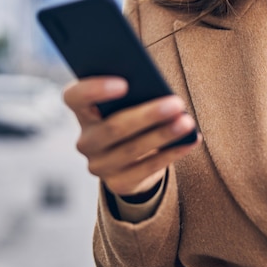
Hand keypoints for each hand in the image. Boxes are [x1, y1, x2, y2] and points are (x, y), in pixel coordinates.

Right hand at [63, 76, 198, 196]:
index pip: (75, 97)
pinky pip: (147, 168)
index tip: (125, 83)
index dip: (95, 89)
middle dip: (148, 115)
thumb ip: (134, 90)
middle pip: (113, 127)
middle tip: (177, 103)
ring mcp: (99, 164)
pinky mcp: (117, 183)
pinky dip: (172, 153)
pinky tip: (191, 140)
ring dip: (163, 135)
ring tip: (187, 122)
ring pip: (132, 149)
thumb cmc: (133, 113)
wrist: (133, 157)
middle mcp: (85, 140)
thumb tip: (157, 88)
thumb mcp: (129, 101)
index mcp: (82, 110)